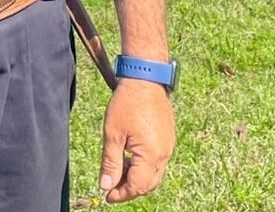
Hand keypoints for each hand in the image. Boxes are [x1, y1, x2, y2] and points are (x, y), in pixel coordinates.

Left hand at [98, 79, 175, 203]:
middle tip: (111, 186)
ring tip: (117, 171)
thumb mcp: (113, 134)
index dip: (121, 194)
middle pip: (148, 184)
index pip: (137, 186)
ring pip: (154, 174)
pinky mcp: (168, 138)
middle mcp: (164, 153)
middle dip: (130, 189)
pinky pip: (157, 161)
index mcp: (151, 155)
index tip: (106, 195)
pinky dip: (143, 166)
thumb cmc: (127, 103)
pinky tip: (129, 157)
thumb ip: (110, 162)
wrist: (146, 78)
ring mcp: (168, 146)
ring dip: (136, 177)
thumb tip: (106, 186)